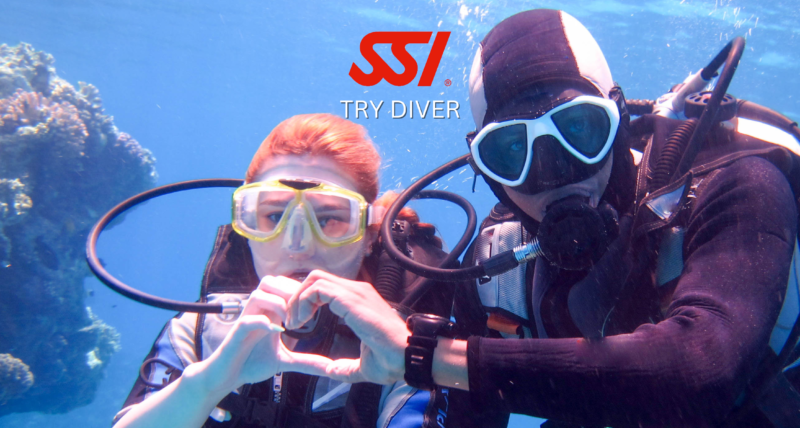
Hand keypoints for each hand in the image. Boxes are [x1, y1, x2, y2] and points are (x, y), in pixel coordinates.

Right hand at [194, 276, 332, 393]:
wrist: (227, 377)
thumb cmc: (252, 363)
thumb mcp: (284, 361)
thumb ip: (306, 361)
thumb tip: (330, 368)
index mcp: (269, 312)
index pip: (283, 285)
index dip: (299, 290)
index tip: (315, 307)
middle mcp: (257, 311)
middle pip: (270, 281)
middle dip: (289, 291)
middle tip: (304, 310)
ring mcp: (245, 320)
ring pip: (258, 294)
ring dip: (277, 303)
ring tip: (291, 321)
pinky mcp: (236, 334)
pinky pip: (247, 320)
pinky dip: (263, 322)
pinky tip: (277, 331)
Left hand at [262, 270, 409, 384]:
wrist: (409, 355)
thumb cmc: (393, 359)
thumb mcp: (363, 366)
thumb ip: (346, 367)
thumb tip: (332, 371)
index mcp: (359, 301)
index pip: (326, 287)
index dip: (307, 301)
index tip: (299, 322)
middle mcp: (357, 291)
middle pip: (317, 278)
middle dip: (298, 296)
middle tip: (292, 321)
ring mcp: (355, 292)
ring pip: (315, 279)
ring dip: (298, 299)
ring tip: (295, 322)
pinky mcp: (351, 299)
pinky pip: (318, 289)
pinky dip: (304, 301)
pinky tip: (302, 321)